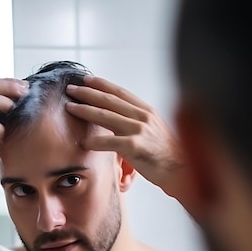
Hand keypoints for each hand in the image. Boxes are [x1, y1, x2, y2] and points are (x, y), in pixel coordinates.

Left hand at [65, 75, 185, 197]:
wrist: (180, 170)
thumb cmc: (165, 154)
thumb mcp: (153, 130)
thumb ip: (135, 122)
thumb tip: (115, 119)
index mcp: (146, 111)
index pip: (120, 92)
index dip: (102, 85)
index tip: (86, 80)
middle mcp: (142, 117)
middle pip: (109, 100)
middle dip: (87, 93)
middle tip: (71, 89)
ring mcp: (139, 130)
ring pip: (106, 116)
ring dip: (85, 110)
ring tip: (70, 108)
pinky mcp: (135, 147)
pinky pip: (109, 142)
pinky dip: (94, 142)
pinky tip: (83, 142)